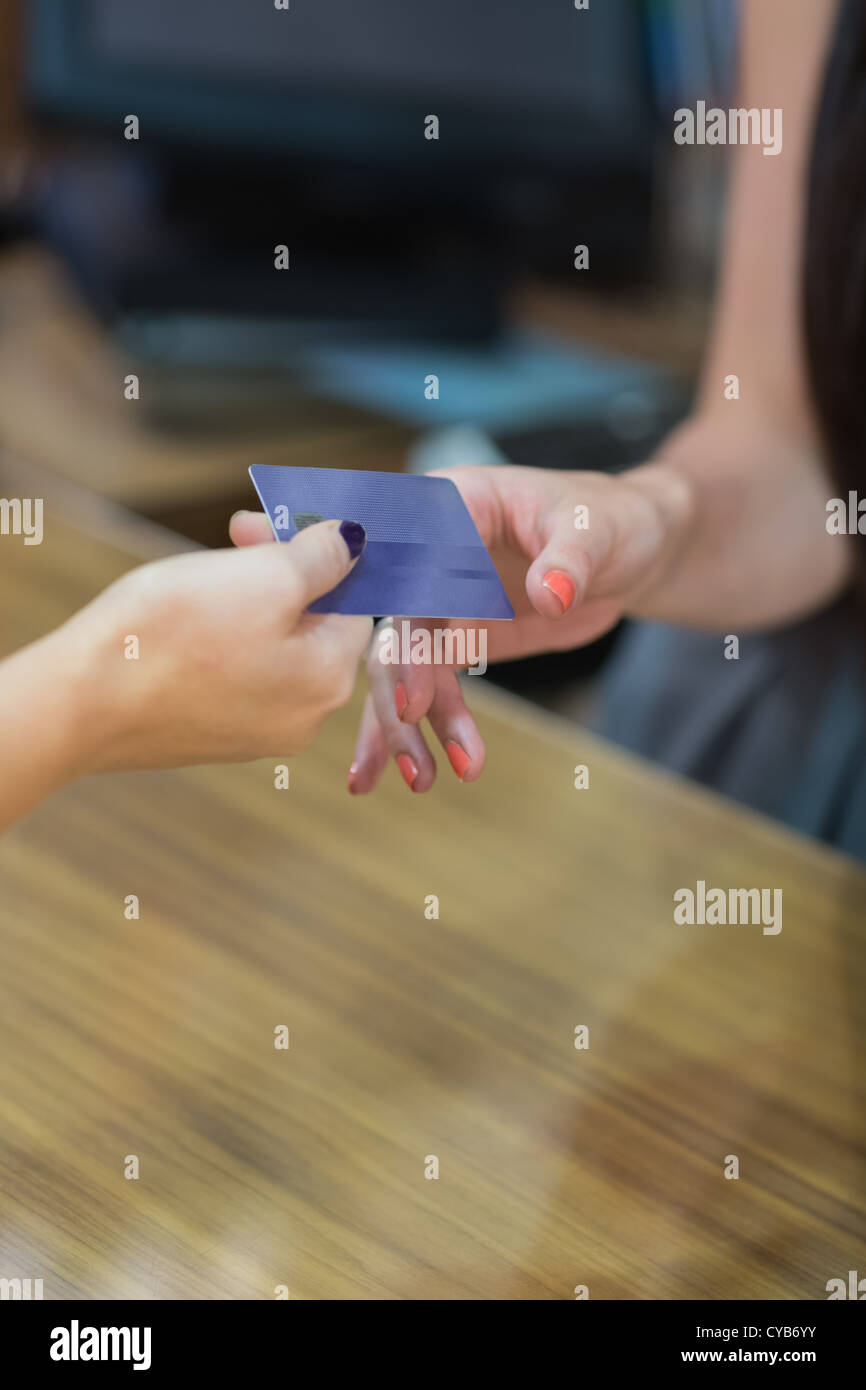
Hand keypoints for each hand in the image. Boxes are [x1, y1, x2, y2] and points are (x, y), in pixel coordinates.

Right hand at [51, 518, 370, 773]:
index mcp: (329, 679)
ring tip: (204, 572)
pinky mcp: (210, 734)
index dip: (318, 552)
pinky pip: (235, 672)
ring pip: (272, 645)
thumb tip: (354, 543)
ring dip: (248, 598)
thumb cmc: (172, 637)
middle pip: (313, 624)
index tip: (273, 521)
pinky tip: (184, 618)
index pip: (354, 603)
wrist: (80, 701)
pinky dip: (220, 637)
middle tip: (235, 530)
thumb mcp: (262, 576)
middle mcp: (303, 718)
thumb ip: (321, 558)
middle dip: (280, 569)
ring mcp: (255, 732)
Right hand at [343, 462, 692, 791]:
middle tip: (417, 741)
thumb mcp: (597, 529)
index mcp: (452, 505)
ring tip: (422, 780)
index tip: (410, 683)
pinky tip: (399, 773)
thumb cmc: (612, 518)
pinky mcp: (454, 639)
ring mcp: (437, 600)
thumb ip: (571, 559)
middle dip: (400, 691)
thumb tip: (552, 595)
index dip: (406, 619)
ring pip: (402, 668)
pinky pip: (425, 686)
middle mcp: (428, 554)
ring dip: (405, 725)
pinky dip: (414, 729)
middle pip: (397, 627)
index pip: (411, 563)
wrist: (632, 549)